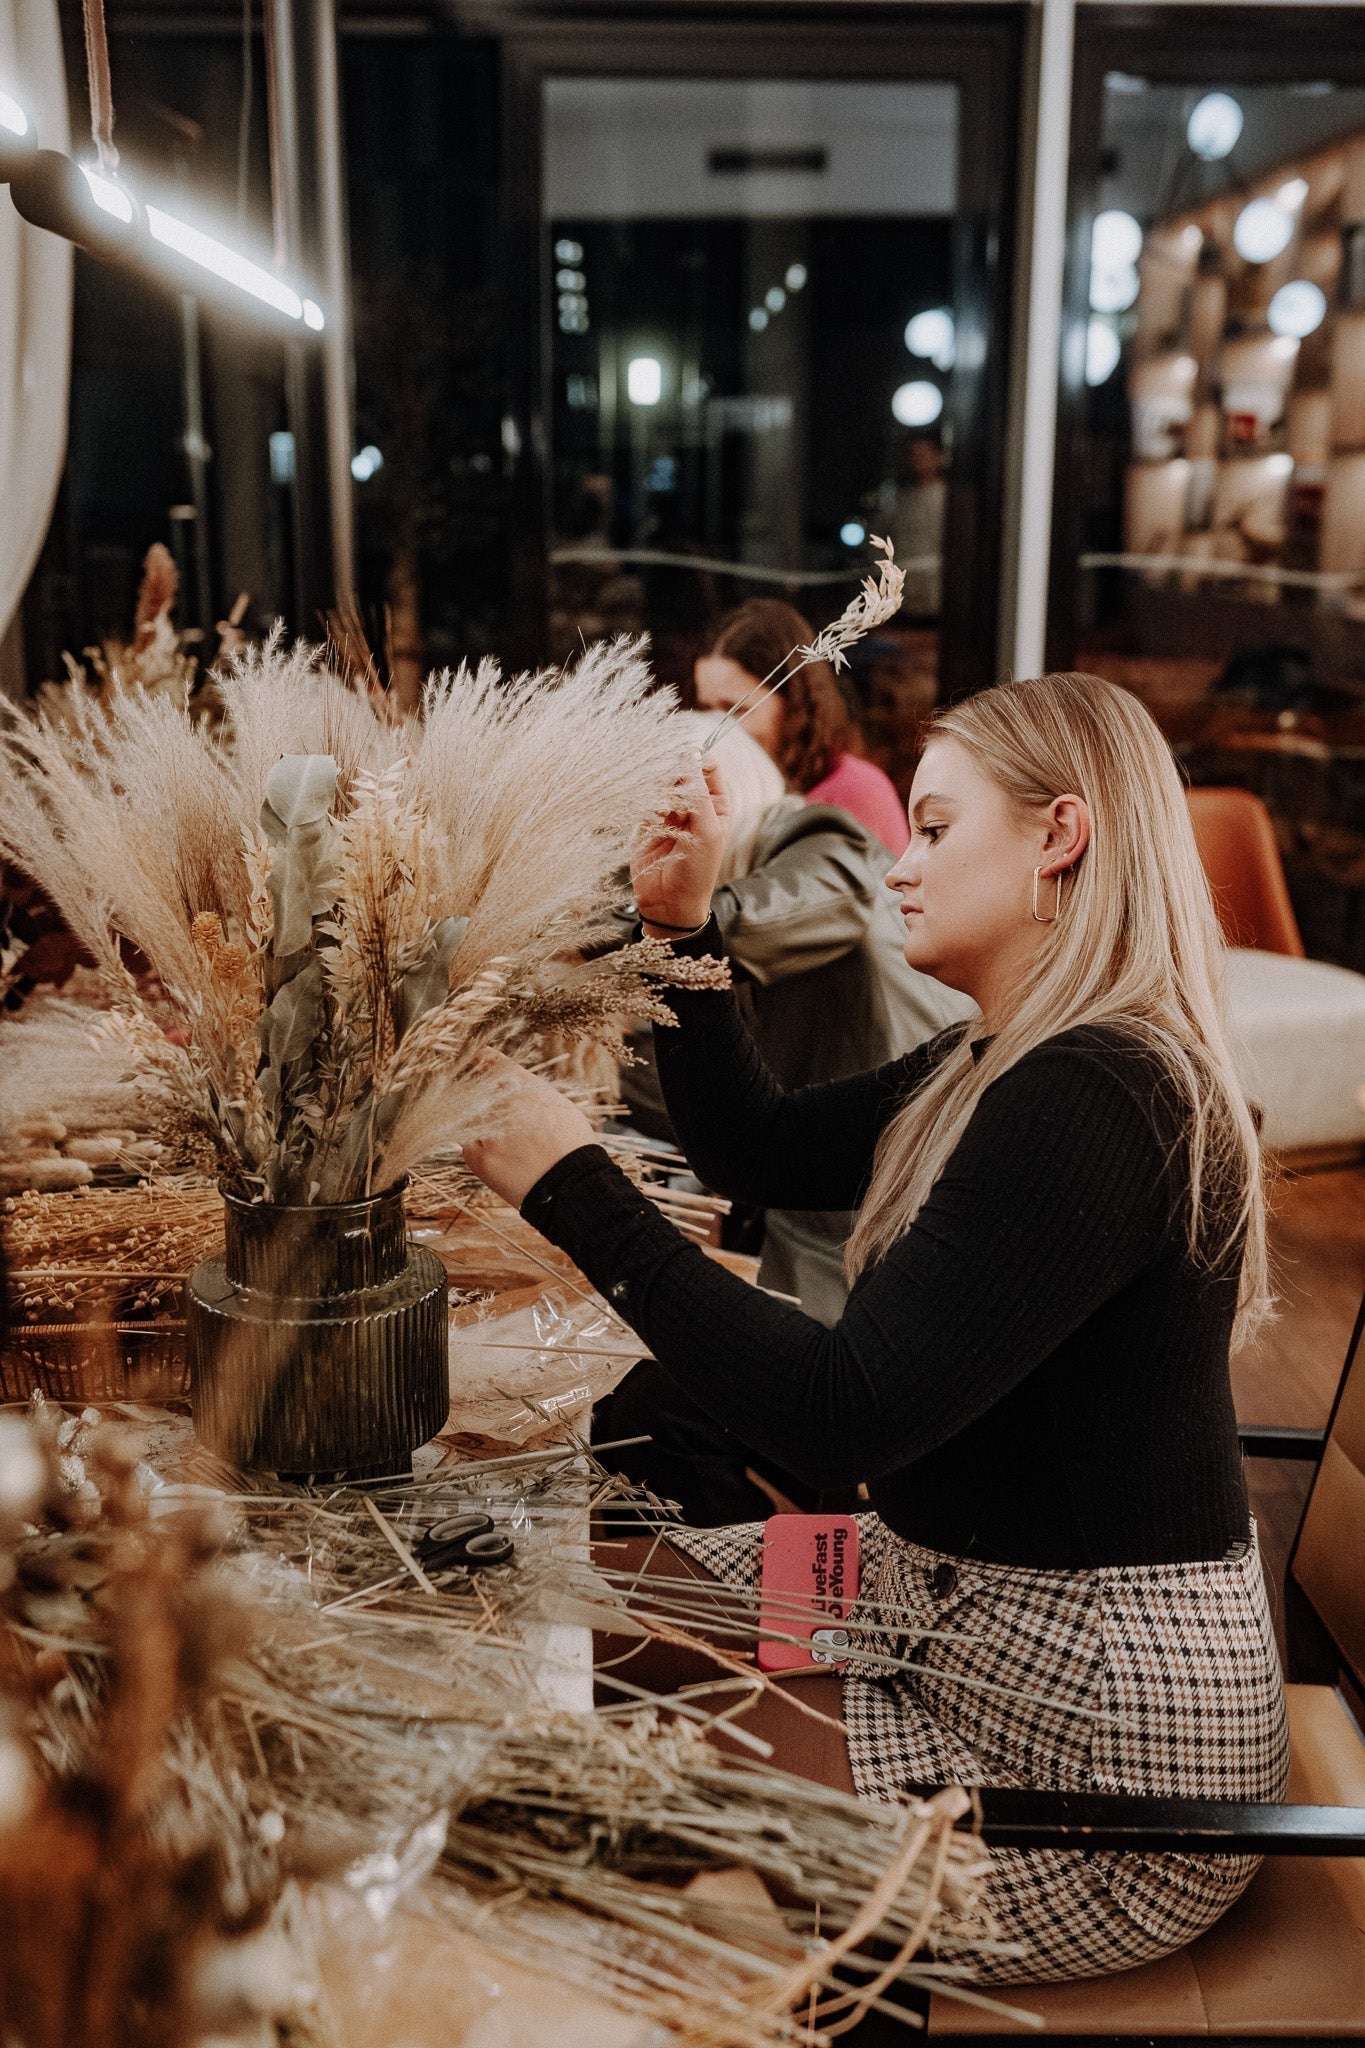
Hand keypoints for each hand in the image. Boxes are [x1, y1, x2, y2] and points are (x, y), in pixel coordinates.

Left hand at [463, 1058, 596, 1208]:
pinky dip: (476, 1145)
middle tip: (480, 1099)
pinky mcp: (477, 1155)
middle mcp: (503, 1103)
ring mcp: (487, 1130)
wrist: (570, 1184)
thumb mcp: (558, 1104)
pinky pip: (466, 1143)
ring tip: (498, 1135)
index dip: (481, 1061)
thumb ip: (530, 1089)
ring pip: (466, 1115)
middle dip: (474, 1091)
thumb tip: (510, 1081)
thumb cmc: (571, 1146)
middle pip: (474, 1087)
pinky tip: (497, 1154)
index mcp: (524, 1086)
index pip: (490, 1062)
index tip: (476, 1061)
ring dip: (474, 1119)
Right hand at [631, 756, 729, 935]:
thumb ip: (697, 793)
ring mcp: (670, 812)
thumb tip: (688, 755)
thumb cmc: (698, 871)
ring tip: (663, 810)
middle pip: (682, 771)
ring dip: (659, 789)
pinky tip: (653, 817)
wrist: (670, 904)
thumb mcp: (706, 831)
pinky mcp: (647, 822)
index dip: (697, 758)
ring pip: (661, 783)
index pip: (708, 767)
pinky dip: (646, 802)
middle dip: (674, 773)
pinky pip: (645, 800)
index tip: (683, 755)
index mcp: (716, 804)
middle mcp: (694, 805)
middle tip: (669, 784)